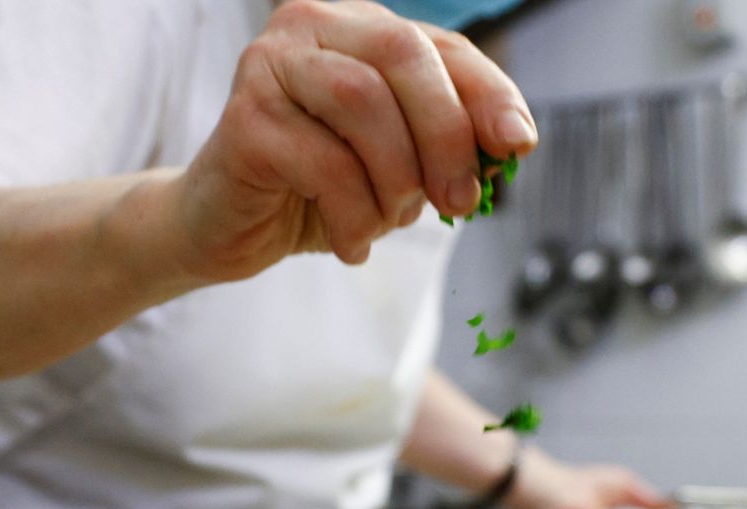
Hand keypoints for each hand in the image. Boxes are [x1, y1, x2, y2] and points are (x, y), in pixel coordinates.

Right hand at [170, 0, 536, 278]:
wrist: (226, 227)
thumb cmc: (318, 189)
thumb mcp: (397, 165)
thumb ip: (446, 144)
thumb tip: (509, 146)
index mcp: (358, 27)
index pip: (442, 46)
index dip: (488, 93)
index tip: (519, 145)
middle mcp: (310, 27)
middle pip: (402, 55)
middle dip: (445, 135)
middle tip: (461, 202)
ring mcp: (269, 66)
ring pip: (362, 102)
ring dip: (395, 178)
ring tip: (389, 221)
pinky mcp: (244, 119)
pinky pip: (324, 164)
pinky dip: (355, 216)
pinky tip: (353, 244)